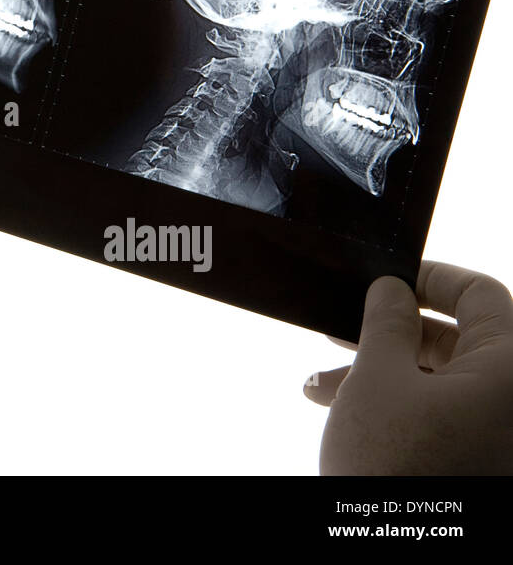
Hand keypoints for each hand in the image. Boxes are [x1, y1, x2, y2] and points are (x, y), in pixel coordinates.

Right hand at [304, 260, 512, 474]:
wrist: (397, 555)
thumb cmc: (395, 468)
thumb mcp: (378, 380)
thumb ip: (385, 323)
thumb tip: (392, 289)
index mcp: (512, 368)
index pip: (480, 293)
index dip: (429, 278)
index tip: (385, 277)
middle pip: (461, 341)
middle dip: (389, 335)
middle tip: (340, 330)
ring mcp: (502, 438)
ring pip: (445, 385)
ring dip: (382, 376)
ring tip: (321, 386)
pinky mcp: (484, 468)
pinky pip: (447, 421)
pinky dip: (400, 410)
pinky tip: (346, 415)